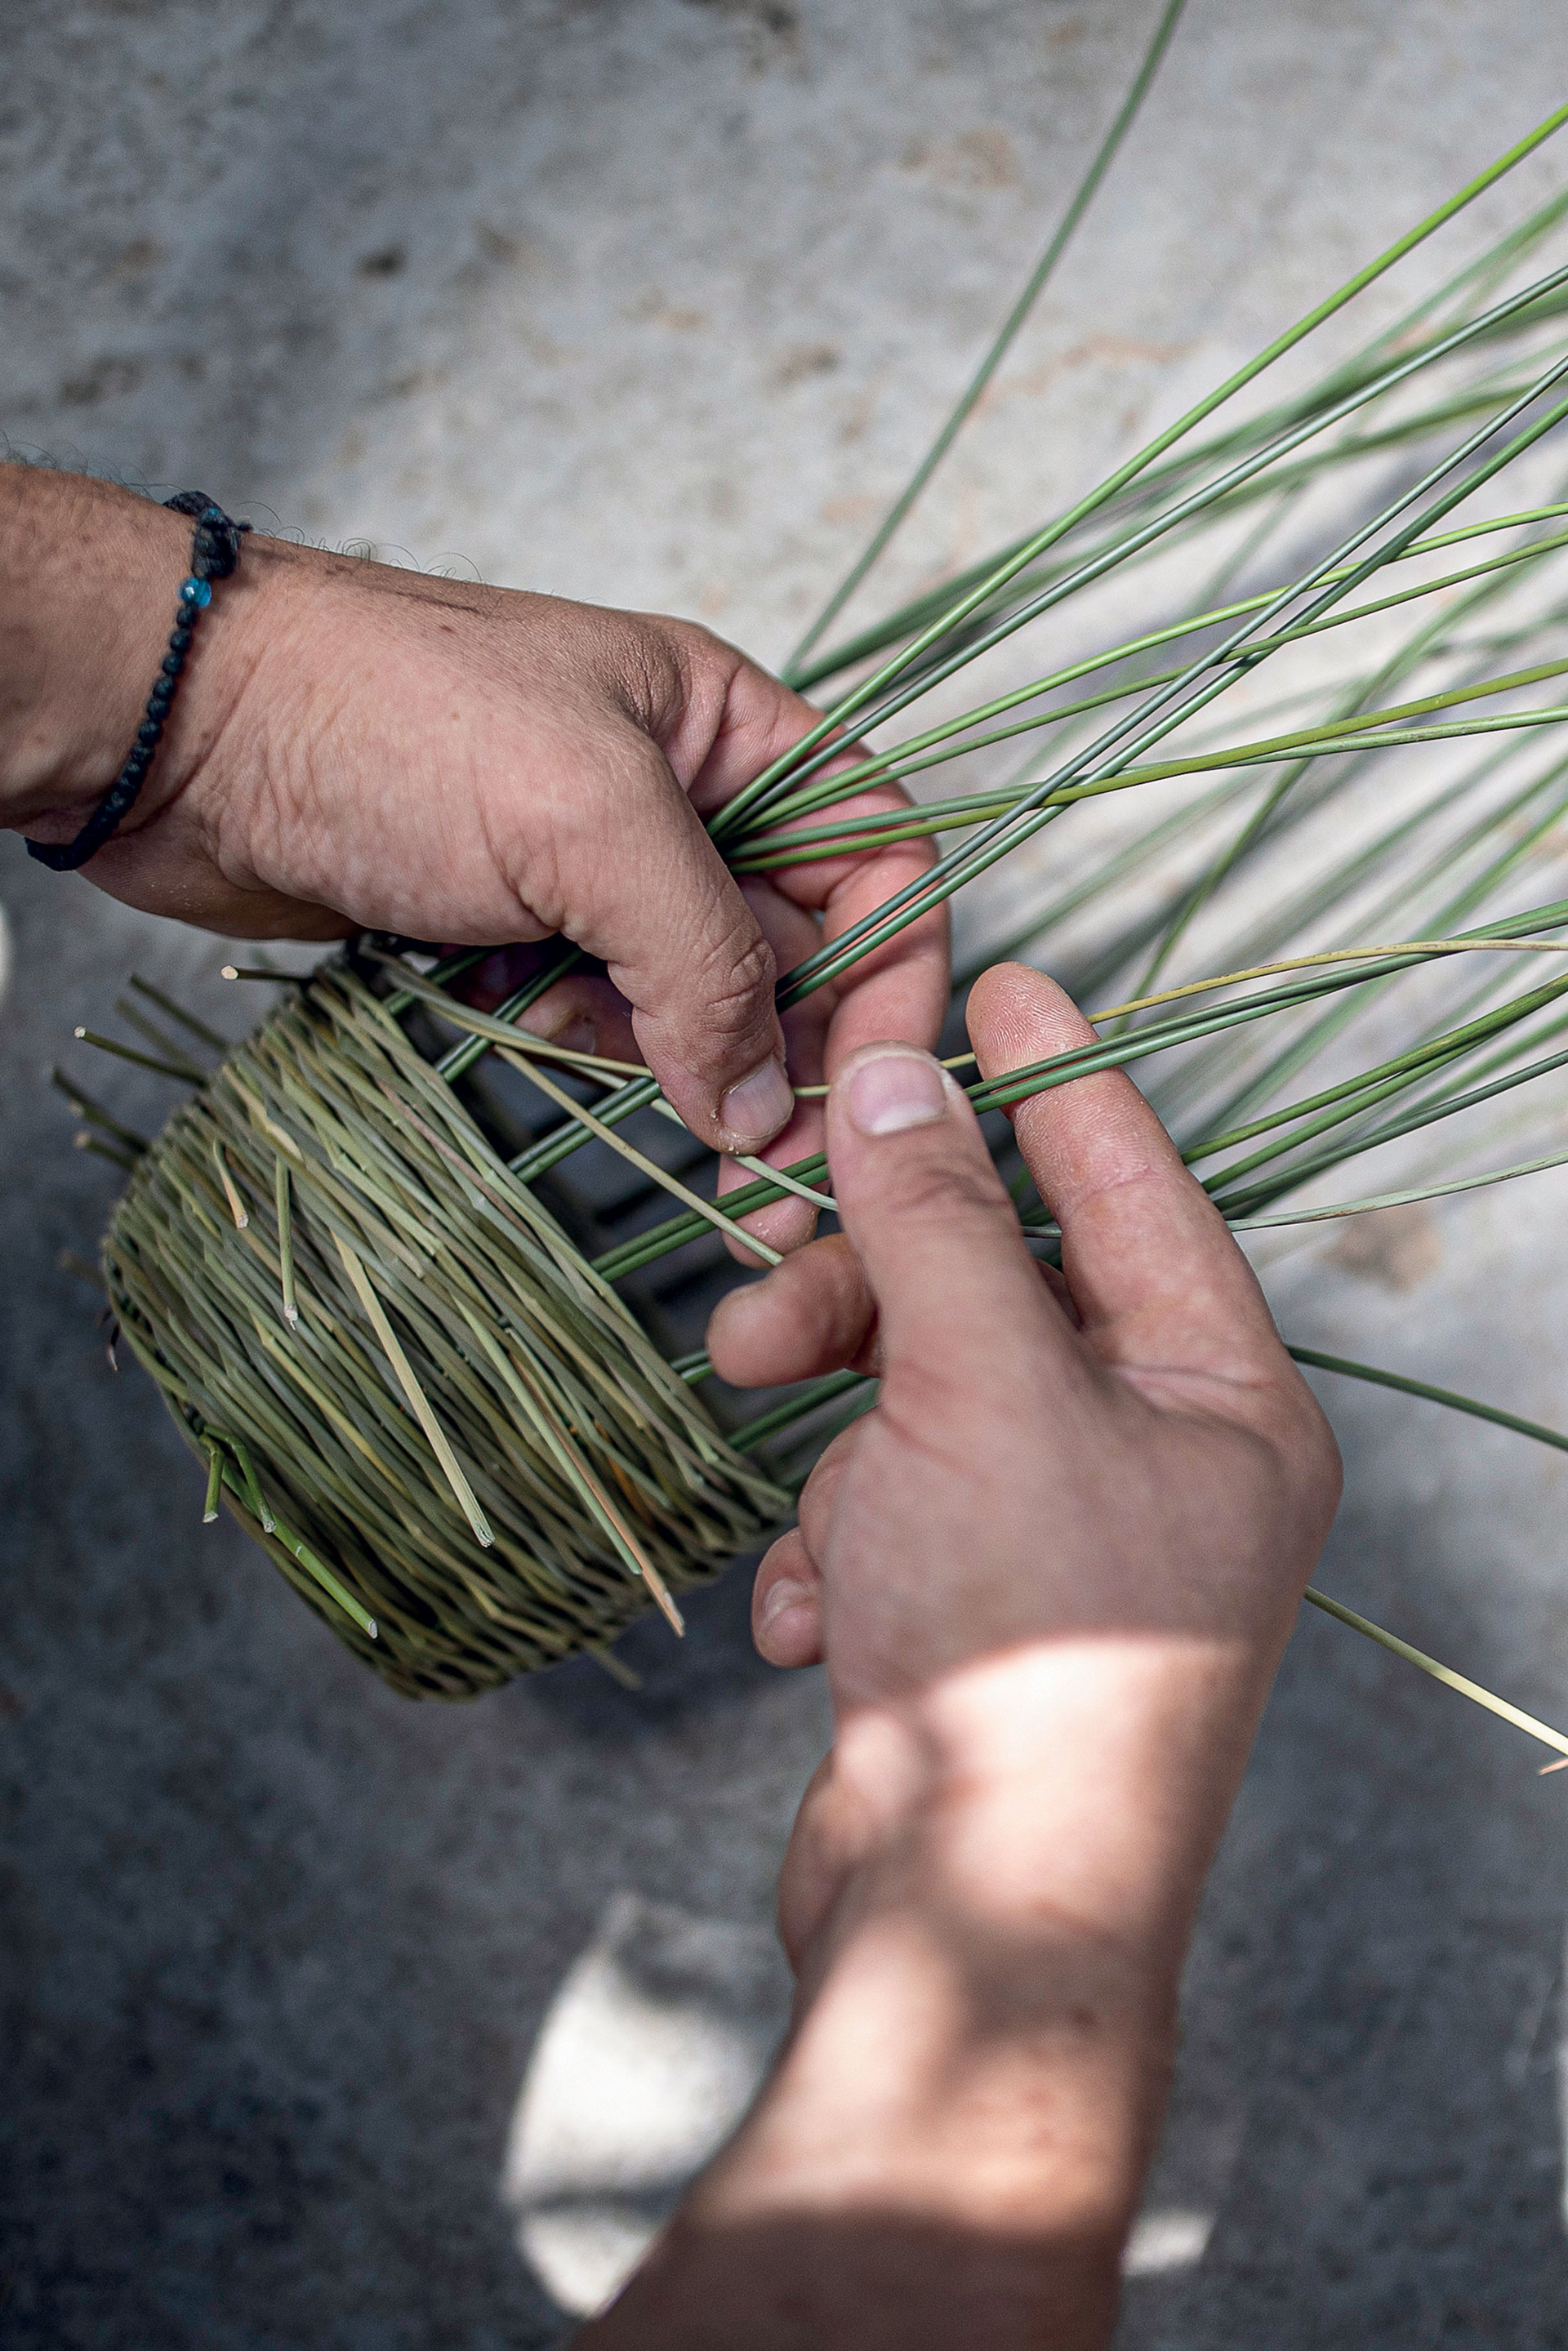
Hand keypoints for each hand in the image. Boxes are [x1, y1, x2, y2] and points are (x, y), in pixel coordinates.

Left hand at [4, 470, 945, 1165]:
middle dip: (783, 1051)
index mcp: (727, 727)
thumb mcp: (588, 821)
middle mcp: (678, 796)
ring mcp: (592, 867)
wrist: (184, 732)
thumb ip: (704, 962)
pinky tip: (530, 1026)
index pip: (875, 854)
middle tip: (760, 1169)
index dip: (891, 972)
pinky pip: (600, 1015)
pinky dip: (586, 1042)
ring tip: (615, 1072)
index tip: (870, 1090)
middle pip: (792, 945)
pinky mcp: (515, 928)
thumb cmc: (389, 722)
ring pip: (694, 995)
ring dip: (675, 1054)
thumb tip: (764, 1109)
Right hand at [715, 961, 1338, 1963]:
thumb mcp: (976, 1395)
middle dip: (872, 1284)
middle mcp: (1160, 1463)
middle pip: (1001, 1293)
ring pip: (920, 1396)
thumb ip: (935, 1225)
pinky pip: (885, 1505)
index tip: (993, 981)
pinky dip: (835, 1538)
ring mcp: (1063, 1542)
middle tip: (757, 1287)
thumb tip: (894, 1080)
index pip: (1137, 1190)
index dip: (1058, 1079)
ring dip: (833, 1421)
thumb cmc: (1023, 1652)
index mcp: (1224, 1403)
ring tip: (773, 1461)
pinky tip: (815, 1609)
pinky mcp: (972, 1611)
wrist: (965, 1918)